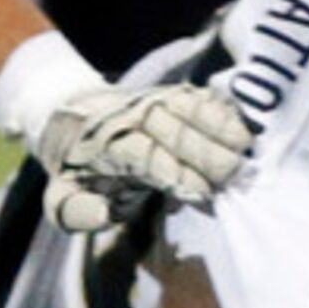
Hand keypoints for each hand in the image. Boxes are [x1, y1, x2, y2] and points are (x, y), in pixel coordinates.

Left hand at [36, 81, 256, 233]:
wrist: (73, 117)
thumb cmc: (78, 168)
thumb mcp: (63, 197)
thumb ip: (76, 212)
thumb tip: (102, 214)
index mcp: (102, 144)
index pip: (141, 156)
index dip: (172, 172)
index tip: (200, 193)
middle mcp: (128, 117)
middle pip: (171, 129)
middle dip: (204, 152)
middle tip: (234, 175)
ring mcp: (151, 101)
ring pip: (186, 107)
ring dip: (218, 125)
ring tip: (245, 146)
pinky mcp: (170, 94)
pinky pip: (197, 96)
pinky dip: (221, 108)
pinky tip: (242, 123)